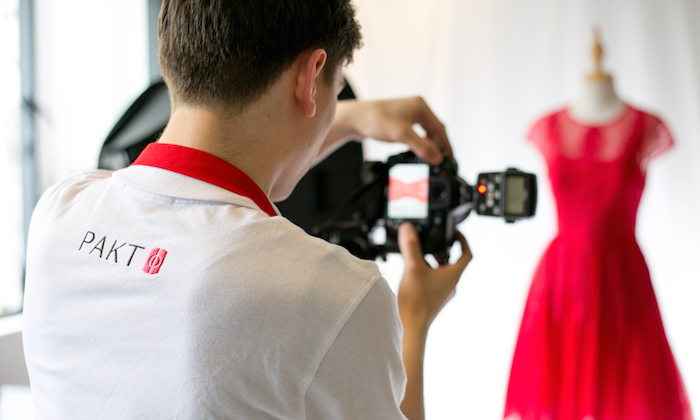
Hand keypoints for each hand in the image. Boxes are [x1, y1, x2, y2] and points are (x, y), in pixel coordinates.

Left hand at [329, 97, 451, 164]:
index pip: (440, 128)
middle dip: (439, 146)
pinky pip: (416, 132)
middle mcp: (416, 107)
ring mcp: (408, 113)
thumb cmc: (375, 121)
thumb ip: (421, 147)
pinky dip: (420, 142)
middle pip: (434, 130)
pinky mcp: (400, 120)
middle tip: (442, 163)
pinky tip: (418, 151)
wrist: (355, 119)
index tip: (450, 160)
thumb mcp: (402, 135)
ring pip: (425, 132)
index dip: (446, 145)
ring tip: (432, 159)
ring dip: (429, 145)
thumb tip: (438, 158)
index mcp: (421, 106)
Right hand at [397, 223, 470, 331]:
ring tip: (420, 255)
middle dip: (443, 250)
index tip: (456, 233)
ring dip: (434, 261)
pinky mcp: (433, 298)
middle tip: (433, 242)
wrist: (411, 326)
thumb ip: (411, 246)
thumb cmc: (416, 302)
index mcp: (453, 275)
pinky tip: (413, 273)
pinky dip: (427, 272)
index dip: (463, 241)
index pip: (467, 254)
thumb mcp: (413, 268)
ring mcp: (443, 292)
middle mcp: (451, 284)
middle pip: (453, 262)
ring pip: (442, 271)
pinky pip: (434, 280)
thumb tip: (408, 229)